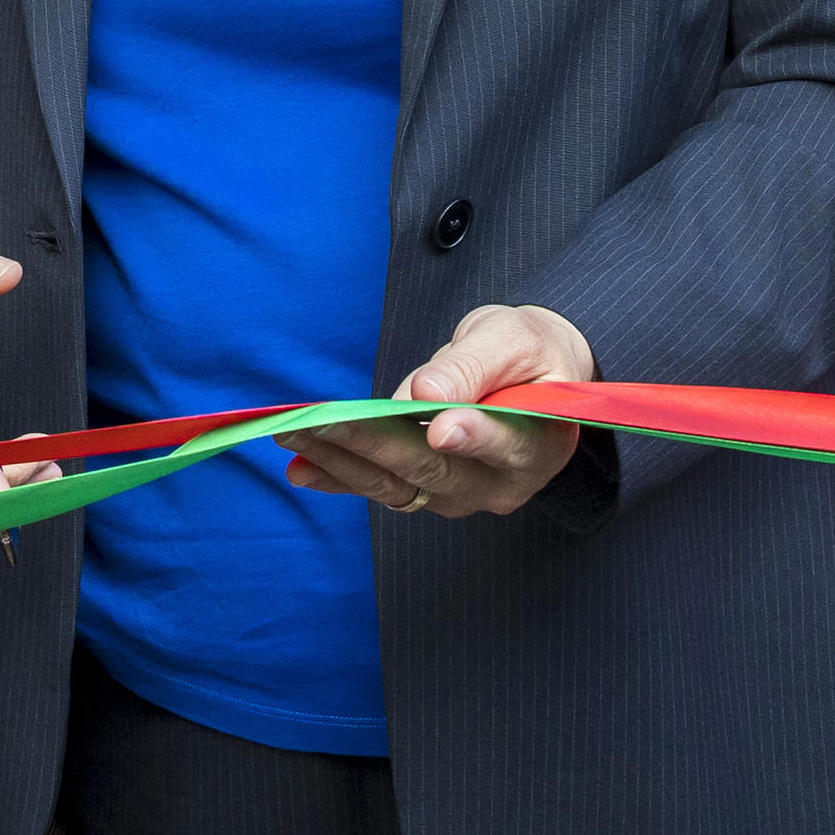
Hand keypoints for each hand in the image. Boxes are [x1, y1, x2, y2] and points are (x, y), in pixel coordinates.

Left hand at [279, 305, 591, 518]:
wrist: (528, 375)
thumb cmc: (527, 352)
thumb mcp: (513, 339)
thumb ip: (475, 366)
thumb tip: (426, 394)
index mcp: (540, 444)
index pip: (506, 444)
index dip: (473, 437)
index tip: (440, 429)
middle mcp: (501, 484)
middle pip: (434, 468)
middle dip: (374, 443)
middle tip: (327, 422)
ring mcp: (461, 495)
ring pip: (397, 484)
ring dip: (341, 460)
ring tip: (293, 437)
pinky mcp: (427, 492)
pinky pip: (380, 486)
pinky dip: (339, 475)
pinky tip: (300, 467)